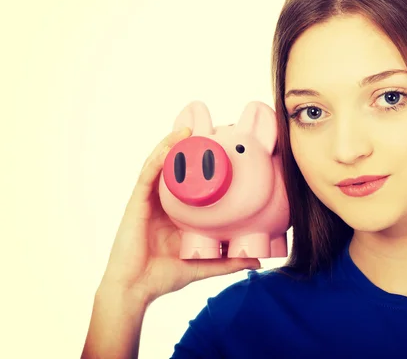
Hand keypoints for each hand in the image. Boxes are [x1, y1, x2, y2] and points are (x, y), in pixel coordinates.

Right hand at [99, 127, 260, 304]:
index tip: (220, 150)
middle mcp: (162, 202)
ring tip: (189, 130)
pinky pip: (147, 175)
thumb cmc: (165, 276)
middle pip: (174, 168)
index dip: (201, 165)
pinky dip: (158, 158)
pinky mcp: (136, 202)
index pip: (189, 182)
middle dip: (187, 148)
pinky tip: (170, 145)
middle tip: (207, 132)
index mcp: (177, 212)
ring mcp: (149, 200)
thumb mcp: (204, 264)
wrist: (136, 289)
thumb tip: (257, 260)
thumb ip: (228, 261)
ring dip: (172, 144)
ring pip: (160, 165)